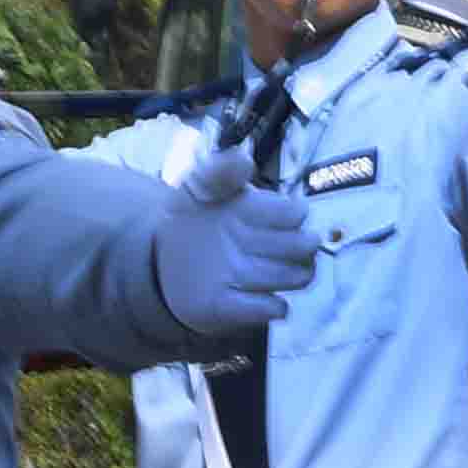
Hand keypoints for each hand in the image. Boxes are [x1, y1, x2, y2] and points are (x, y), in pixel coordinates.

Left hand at [152, 145, 316, 332]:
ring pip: (295, 276)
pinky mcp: (239, 307)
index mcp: (265, 213)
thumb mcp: (196, 189)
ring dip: (273, 273)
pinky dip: (261, 304)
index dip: (281, 213)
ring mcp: (259, 278)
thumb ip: (217, 171)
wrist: (161, 258)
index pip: (297, 212)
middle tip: (250, 241)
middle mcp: (271, 247)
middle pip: (306, 246)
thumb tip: (243, 158)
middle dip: (288, 244)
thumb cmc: (192, 218)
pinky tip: (232, 292)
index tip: (249, 212)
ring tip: (240, 266)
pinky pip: (270, 308)